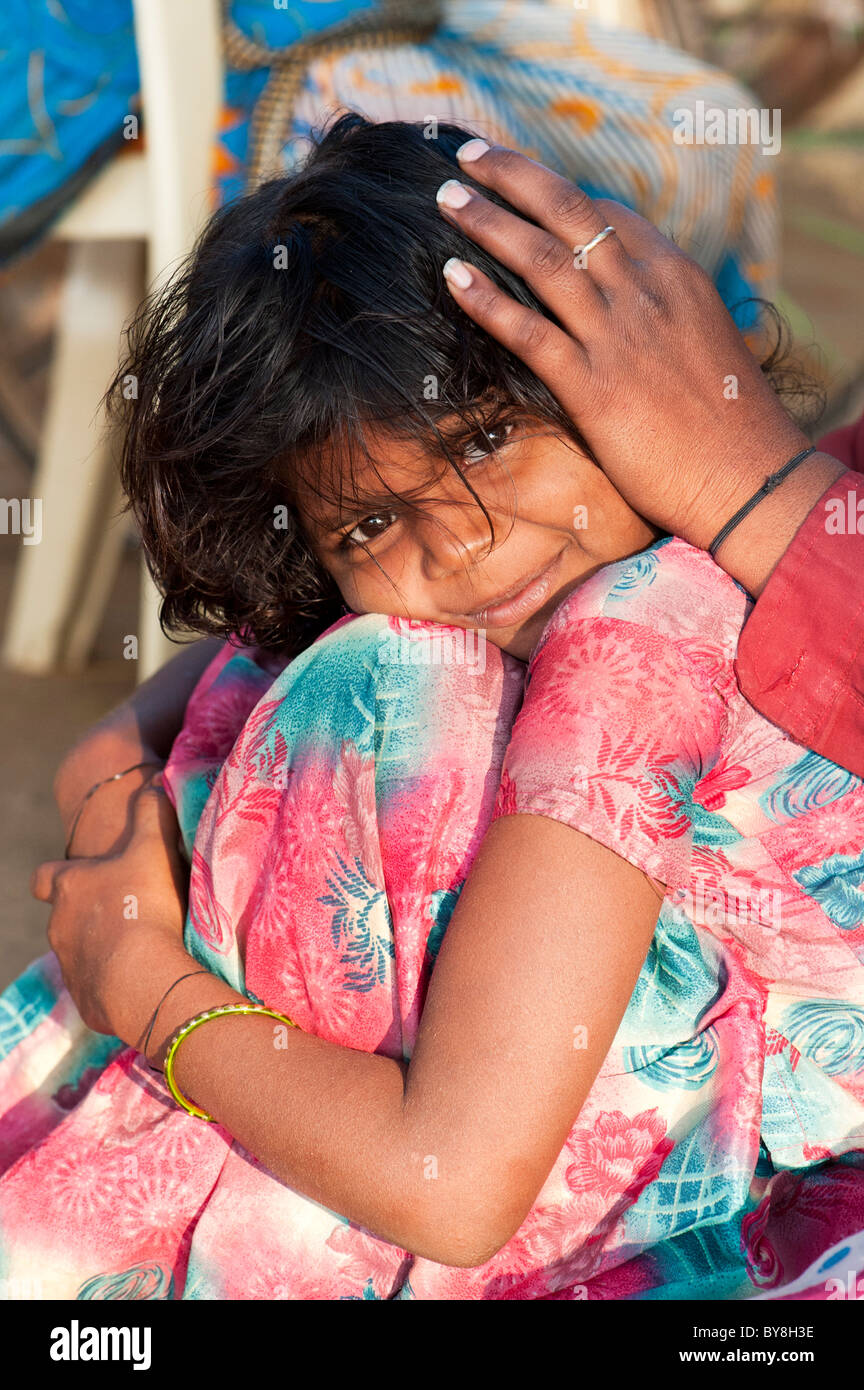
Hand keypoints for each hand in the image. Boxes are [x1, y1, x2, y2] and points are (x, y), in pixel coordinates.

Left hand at [31, 779, 191, 1044]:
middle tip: (126, 912)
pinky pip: (98, 987)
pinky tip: (141, 978)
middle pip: (65, 918)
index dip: (58, 876)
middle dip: (90, 915)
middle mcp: (59, 927)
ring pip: (80, 953)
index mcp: (69, 887)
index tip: (80, 877)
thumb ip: (151, 812)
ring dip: (102, 948)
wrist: (142, 977)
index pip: (44, 878)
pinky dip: (114, 982)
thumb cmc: (143, 904)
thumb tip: (152, 784)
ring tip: (139, 948)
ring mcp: (69, 966)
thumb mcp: (153, 847)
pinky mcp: (84, 1000)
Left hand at [435, 142, 823, 550]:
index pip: (608, 213)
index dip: (555, 191)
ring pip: (541, 259)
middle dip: (512, 175)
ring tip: (445, 198)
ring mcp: (619, 335)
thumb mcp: (703, 342)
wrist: (748, 477)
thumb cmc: (729, 422)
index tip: (516, 179)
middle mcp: (645, 291)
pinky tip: (452, 276)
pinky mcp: (594, 386)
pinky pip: (528, 331)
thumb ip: (662, 311)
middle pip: (568, 212)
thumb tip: (624, 307)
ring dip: (487, 222)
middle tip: (467, 152)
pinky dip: (486, 299)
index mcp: (675, 275)